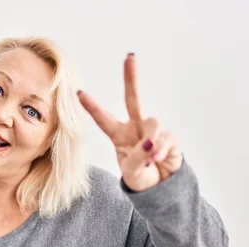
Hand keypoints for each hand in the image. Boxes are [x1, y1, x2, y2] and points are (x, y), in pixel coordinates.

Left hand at [77, 53, 182, 191]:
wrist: (162, 188)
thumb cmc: (140, 178)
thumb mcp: (131, 173)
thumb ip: (136, 158)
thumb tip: (150, 143)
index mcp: (118, 135)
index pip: (103, 118)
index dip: (92, 106)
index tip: (78, 92)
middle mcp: (135, 127)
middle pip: (133, 98)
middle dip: (131, 77)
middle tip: (130, 56)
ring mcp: (152, 130)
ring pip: (153, 123)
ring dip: (151, 141)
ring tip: (151, 159)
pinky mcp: (169, 136)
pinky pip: (165, 137)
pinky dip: (161, 150)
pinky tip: (159, 159)